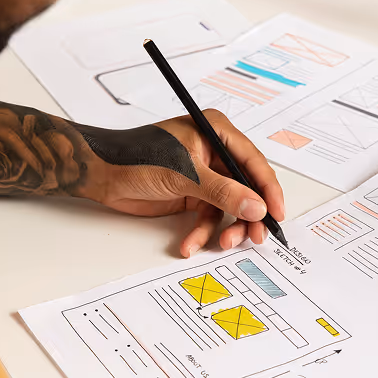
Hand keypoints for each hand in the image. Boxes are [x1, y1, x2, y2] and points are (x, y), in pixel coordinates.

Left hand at [77, 110, 284, 256]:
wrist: (101, 174)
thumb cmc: (137, 158)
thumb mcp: (185, 175)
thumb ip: (224, 192)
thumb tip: (257, 206)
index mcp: (218, 133)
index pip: (254, 162)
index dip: (268, 189)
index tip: (277, 213)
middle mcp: (215, 152)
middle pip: (246, 187)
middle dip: (249, 214)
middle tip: (256, 236)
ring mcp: (205, 175)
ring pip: (229, 206)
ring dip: (226, 227)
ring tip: (223, 243)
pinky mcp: (192, 194)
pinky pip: (208, 216)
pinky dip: (202, 232)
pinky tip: (191, 244)